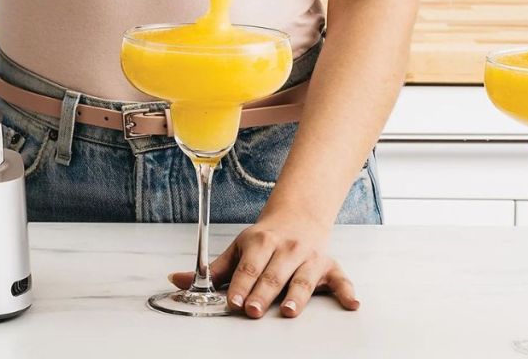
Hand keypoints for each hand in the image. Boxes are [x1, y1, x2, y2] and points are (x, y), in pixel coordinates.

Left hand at [169, 211, 358, 318]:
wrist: (298, 216)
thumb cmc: (264, 239)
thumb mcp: (238, 248)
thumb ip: (212, 269)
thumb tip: (175, 280)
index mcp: (260, 243)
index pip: (248, 267)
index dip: (241, 285)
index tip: (234, 301)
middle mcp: (285, 249)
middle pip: (273, 274)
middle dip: (263, 293)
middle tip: (254, 311)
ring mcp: (309, 257)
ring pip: (303, 278)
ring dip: (297, 295)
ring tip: (289, 311)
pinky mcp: (329, 266)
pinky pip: (340, 278)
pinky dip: (347, 290)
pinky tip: (351, 303)